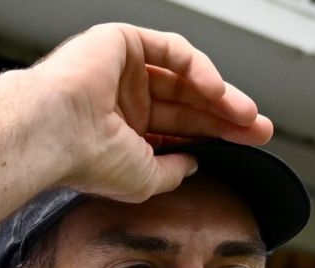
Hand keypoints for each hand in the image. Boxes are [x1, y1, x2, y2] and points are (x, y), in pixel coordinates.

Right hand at [22, 25, 271, 204]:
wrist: (53, 133)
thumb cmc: (87, 160)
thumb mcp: (144, 178)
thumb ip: (172, 170)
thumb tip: (196, 163)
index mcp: (125, 130)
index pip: (182, 129)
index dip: (217, 136)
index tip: (250, 146)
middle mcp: (124, 98)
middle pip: (190, 103)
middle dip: (227, 116)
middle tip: (261, 130)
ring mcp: (123, 69)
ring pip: (185, 78)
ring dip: (220, 95)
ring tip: (247, 116)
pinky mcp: (120, 42)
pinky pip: (171, 51)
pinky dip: (198, 67)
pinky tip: (216, 90)